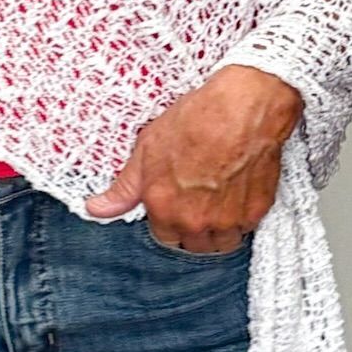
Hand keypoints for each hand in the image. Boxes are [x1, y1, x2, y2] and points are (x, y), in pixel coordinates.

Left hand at [84, 65, 302, 252]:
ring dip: (216, 230)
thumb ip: (124, 188)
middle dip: (191, 227)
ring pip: (220, 244)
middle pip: (192, 245)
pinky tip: (236, 193)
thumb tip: (95, 209)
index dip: (167, 218)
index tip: (175, 200)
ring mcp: (227, 220)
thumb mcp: (147, 148)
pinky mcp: (255, 212)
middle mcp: (194, 221)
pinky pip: (245, 229)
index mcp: (164, 208)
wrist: (242, 107)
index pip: (163, 237)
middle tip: (196, 199)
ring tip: (216, 202)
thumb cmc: (195, 120)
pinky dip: (241, 218)